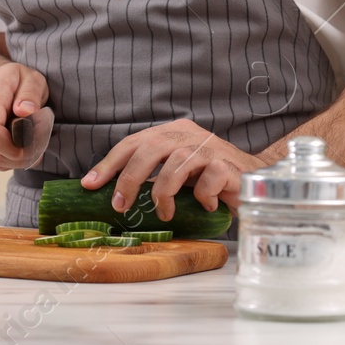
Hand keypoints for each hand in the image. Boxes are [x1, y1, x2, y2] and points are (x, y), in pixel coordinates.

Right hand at [0, 61, 53, 170]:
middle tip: (36, 149)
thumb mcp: (31, 78)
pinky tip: (12, 146)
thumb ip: (31, 93)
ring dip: (12, 160)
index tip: (31, 147)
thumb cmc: (14, 82)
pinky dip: (3, 160)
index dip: (12, 148)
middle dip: (18, 156)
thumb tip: (25, 110)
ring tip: (26, 145)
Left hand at [81, 119, 261, 217]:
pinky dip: (201, 196)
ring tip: (165, 213)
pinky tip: (204, 205)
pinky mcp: (228, 165)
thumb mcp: (176, 173)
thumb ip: (152, 174)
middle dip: (130, 178)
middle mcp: (189, 135)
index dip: (109, 163)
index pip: (134, 141)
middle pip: (151, 147)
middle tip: (121, 205)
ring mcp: (210, 147)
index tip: (89, 185)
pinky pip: (207, 180)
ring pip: (177, 163)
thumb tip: (113, 194)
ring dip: (164, 193)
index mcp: (172, 132)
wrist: (254, 179)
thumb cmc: (209, 180)